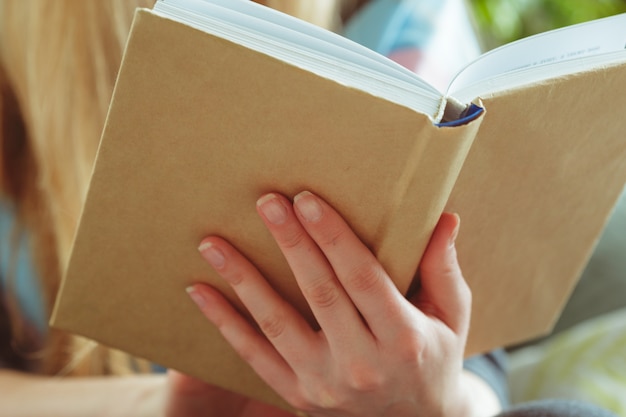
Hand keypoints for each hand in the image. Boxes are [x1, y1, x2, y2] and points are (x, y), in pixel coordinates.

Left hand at [187, 191, 472, 416]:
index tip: (307, 200)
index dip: (333, 236)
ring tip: (213, 242)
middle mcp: (362, 364)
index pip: (362, 277)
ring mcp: (324, 384)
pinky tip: (200, 291)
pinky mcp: (297, 395)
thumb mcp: (451, 319)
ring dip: (243, 279)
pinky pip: (253, 356)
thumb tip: (445, 218)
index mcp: (403, 338)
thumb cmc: (433, 359)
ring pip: (276, 323)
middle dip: (290, 243)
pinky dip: (224, 322)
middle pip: (319, 293)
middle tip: (266, 202)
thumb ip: (443, 270)